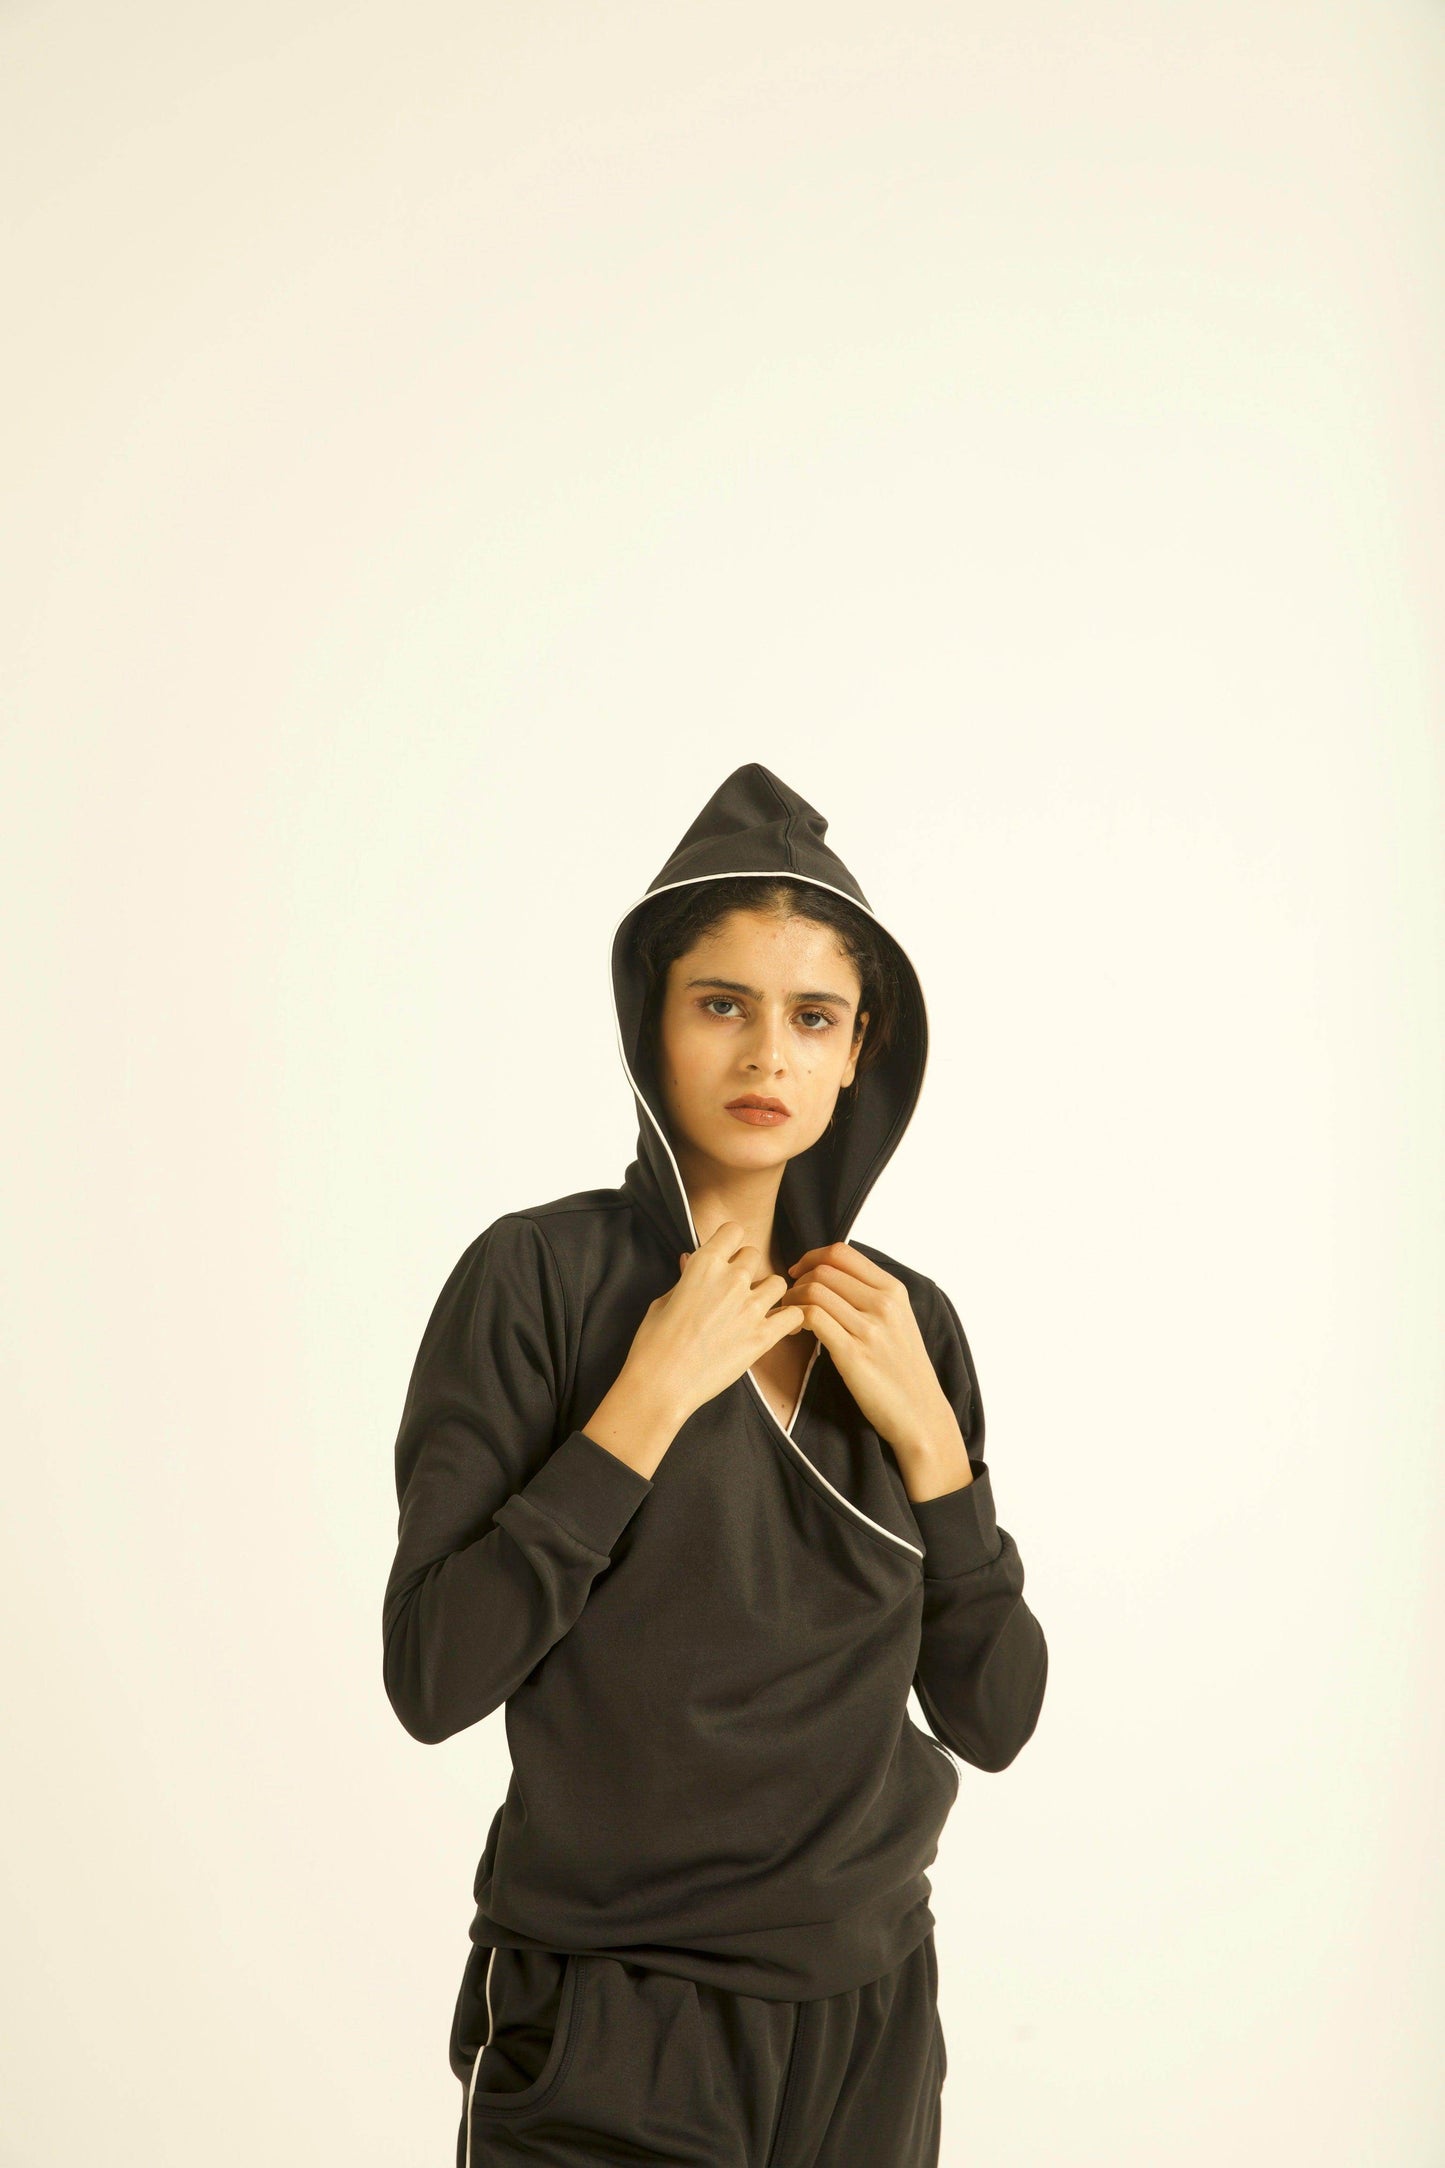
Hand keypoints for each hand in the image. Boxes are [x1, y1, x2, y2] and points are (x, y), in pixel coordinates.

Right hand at [623, 1219, 804, 1429]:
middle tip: (735, 1288)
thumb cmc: (653, 1344)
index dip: (729, 1243)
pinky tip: (777, 1326)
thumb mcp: (663, 1301)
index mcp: (704, 1264)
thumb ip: (685, 1278)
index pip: (733, 1230)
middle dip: (746, 1268)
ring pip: (778, 1282)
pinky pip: (793, 1315)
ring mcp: (751, 1307)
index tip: (725, 1257)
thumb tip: (691, 1261)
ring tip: (756, 1308)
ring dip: (768, 1292)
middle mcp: (732, 1279)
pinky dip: (789, 1319)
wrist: (661, 1384)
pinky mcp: (763, 1336)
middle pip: (754, 1254)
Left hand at [783, 1243, 972, 1499]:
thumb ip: (871, 1295)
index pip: (842, 1253)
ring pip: (814, 1291)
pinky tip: (795, 1332)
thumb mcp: (899, 1320)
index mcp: (894, 1290)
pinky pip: (812, 1317)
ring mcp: (869, 1328)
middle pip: (823, 1270)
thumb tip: (829, 1274)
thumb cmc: (903, 1368)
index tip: (799, 1272)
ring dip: (792, 1300)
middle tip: (789, 1299)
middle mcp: (883, 1304)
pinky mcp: (852, 1354)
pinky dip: (794, 1319)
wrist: (920, 1413)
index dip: (811, 1257)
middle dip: (797, 1280)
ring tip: (790, 1316)